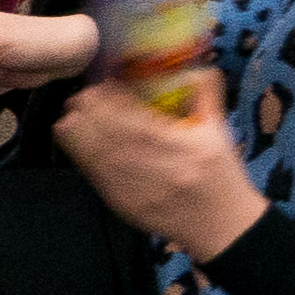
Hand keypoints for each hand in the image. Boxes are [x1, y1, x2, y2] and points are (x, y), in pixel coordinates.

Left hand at [53, 74, 270, 261]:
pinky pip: (91, 173)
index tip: (106, 84)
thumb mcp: (218, 134)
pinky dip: (81, 153)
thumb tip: (199, 66)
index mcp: (179, 147)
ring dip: (79, 131)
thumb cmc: (220, 177)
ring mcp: (132, 188)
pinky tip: (78, 140)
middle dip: (88, 111)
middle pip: (104, 133)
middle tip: (83, 97)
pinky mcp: (119, 202)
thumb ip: (206, 97)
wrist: (220, 227)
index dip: (111, 99)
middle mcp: (152, 168)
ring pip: (90, 153)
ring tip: (74, 116)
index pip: (133, 118)